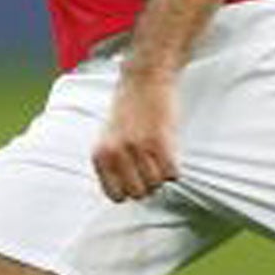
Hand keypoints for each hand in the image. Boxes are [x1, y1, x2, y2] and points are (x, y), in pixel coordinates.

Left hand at [92, 67, 179, 201]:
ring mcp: (137, 147)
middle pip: (138, 193)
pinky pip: (171, 173)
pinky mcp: (159, 140)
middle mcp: (115, 153)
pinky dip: (174, 168)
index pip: (114, 195)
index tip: (137, 180)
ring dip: (162, 175)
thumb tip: (125, 194)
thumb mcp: (109, 138)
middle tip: (152, 168)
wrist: (144, 78)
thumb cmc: (129, 109)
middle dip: (148, 185)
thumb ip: (112, 164)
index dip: (129, 191)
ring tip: (160, 157)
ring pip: (156, 184)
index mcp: (100, 155)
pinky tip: (170, 153)